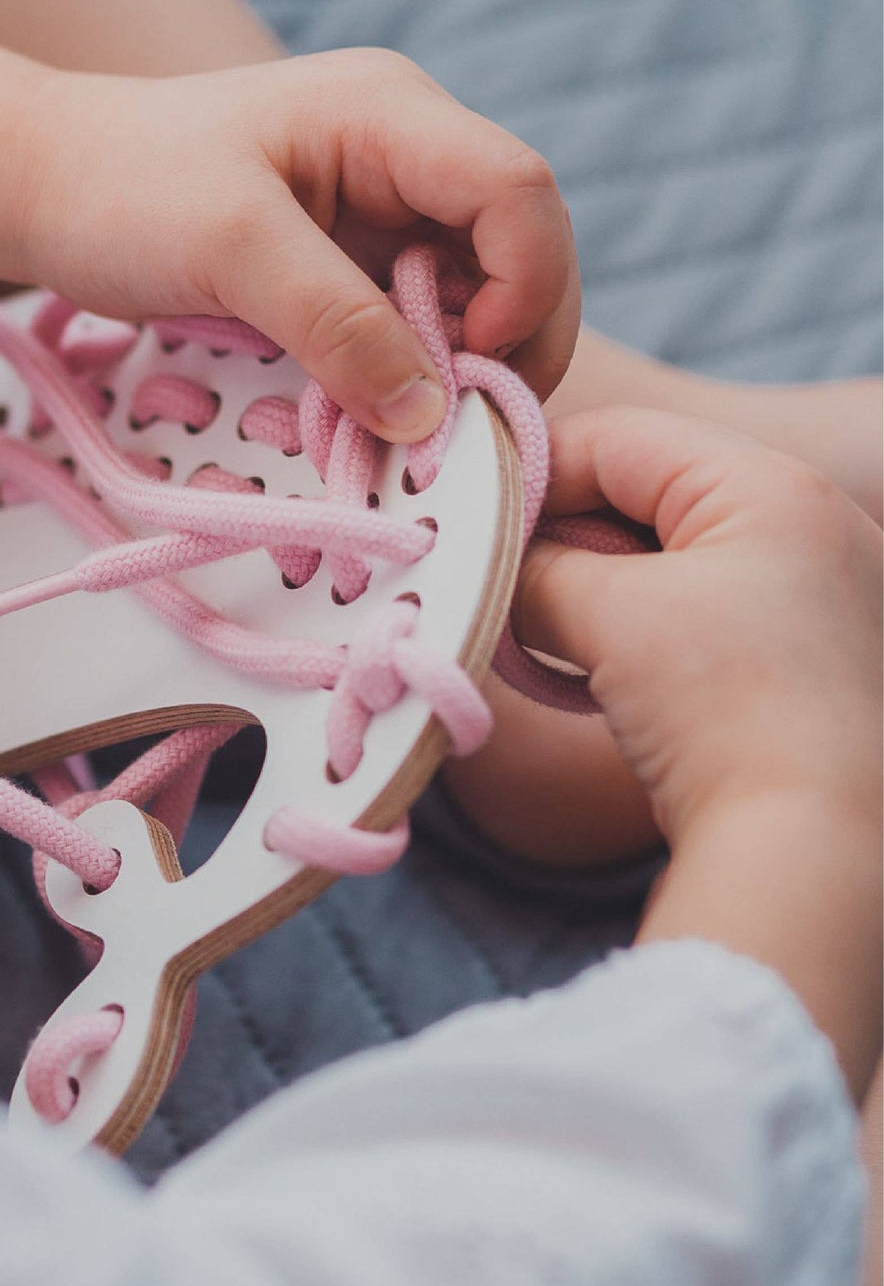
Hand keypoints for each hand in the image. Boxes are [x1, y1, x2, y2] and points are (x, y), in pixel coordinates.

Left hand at [0, 34, 580, 442]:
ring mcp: (379, 219)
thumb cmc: (125, 186)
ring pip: (470, 303)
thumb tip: (426, 414)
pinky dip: (405, 381)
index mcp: (392, 118)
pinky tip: (372, 417)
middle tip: (454, 429)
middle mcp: (405, 164)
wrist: (51, 188)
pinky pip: (409, 331)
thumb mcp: (230, 246)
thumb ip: (333, 321)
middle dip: (505, 345)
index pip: (519, 192)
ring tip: (407, 433)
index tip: (471, 372)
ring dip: (454, 374)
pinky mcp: (347, 271)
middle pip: (517, 254)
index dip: (527, 287)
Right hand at [513, 406, 881, 845]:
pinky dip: (628, 633)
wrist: (816, 847)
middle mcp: (808, 524)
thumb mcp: (607, 616)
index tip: (468, 524)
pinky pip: (691, 614)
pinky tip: (587, 675)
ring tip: (537, 637)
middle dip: (557, 541)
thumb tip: (491, 561)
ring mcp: (812, 594)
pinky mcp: (799, 658)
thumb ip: (532, 568)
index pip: (618, 439)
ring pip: (660, 559)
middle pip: (641, 496)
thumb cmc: (725, 710)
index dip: (531, 474)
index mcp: (771, 487)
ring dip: (586, 593)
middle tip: (494, 585)